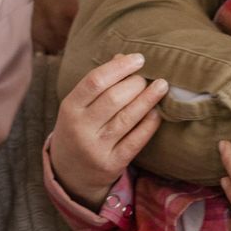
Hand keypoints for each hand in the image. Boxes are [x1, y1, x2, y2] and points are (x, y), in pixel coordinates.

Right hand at [48, 52, 167, 208]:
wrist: (69, 173)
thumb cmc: (78, 129)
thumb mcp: (79, 106)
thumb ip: (98, 83)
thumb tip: (124, 58)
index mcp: (70, 108)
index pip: (95, 81)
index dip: (119, 67)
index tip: (138, 59)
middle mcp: (81, 128)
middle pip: (113, 99)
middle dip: (135, 84)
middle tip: (147, 77)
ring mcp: (96, 148)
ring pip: (126, 118)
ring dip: (147, 99)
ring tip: (161, 86)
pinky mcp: (111, 164)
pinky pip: (135, 141)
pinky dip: (149, 124)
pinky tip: (158, 112)